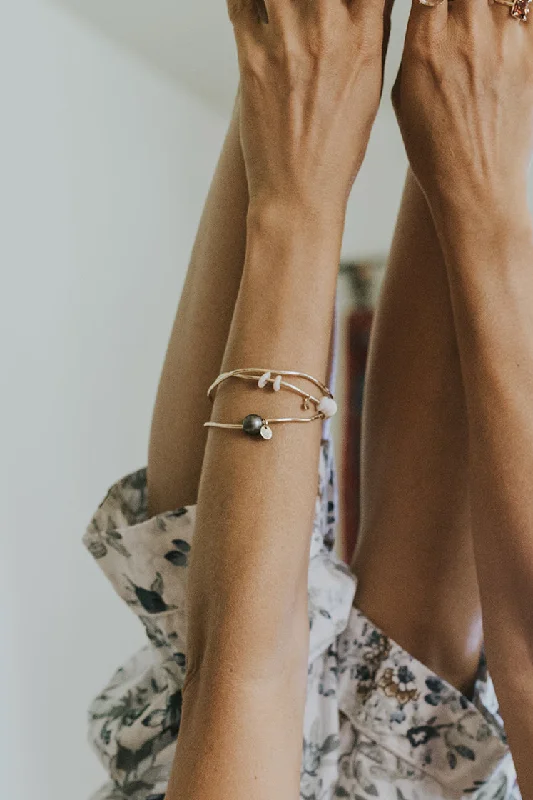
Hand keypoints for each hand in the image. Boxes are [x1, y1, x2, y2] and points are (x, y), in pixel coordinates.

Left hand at [227, 0, 390, 222]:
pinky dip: (243, 0)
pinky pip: (239, 2)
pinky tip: (252, 7)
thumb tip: (372, 4)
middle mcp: (328, 29)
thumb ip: (372, 33)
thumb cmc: (338, 147)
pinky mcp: (251, 57)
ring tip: (280, 8)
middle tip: (308, 6)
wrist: (300, 191)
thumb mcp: (371, 88)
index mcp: (365, 36)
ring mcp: (286, 40)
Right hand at [392, 0, 532, 218]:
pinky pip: (528, 16)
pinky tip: (509, 30)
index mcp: (425, 41)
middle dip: (462, 2)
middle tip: (463, 17)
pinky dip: (518, 18)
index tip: (436, 7)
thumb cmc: (434, 153)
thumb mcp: (404, 99)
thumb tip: (427, 17)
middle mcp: (467, 32)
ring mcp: (506, 41)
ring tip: (484, 32)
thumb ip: (416, 48)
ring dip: (491, 9)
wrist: (476, 189)